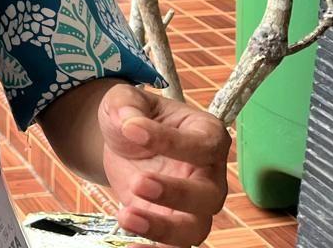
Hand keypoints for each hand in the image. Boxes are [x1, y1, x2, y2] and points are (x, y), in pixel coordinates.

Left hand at [99, 83, 230, 246]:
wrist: (123, 142)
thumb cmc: (135, 117)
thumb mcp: (126, 99)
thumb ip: (127, 105)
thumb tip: (128, 124)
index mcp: (206, 136)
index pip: (202, 144)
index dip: (170, 141)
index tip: (132, 130)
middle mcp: (208, 175)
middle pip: (209, 195)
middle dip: (177, 194)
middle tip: (139, 183)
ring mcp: (193, 205)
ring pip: (195, 228)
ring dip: (163, 228)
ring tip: (127, 216)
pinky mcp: (172, 224)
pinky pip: (173, 247)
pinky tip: (132, 246)